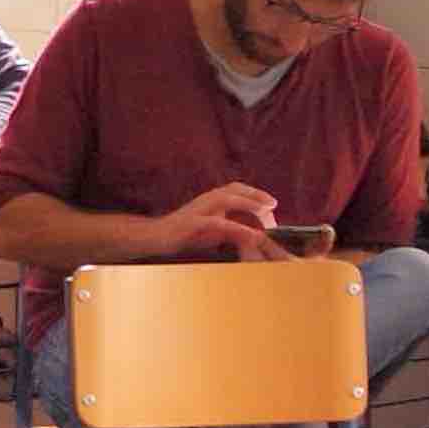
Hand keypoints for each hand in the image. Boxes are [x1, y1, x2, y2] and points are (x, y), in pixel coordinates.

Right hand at [160, 183, 291, 262]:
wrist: (154, 238)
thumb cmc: (183, 234)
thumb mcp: (211, 230)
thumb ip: (229, 227)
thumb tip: (250, 232)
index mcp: (211, 199)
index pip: (236, 189)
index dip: (255, 193)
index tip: (272, 204)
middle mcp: (206, 199)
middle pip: (234, 189)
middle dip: (256, 195)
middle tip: (274, 205)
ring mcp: (198, 210)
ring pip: (227, 199)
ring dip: (248, 204)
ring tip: (266, 211)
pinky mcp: (193, 223)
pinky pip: (218, 223)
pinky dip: (236, 228)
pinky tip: (250, 234)